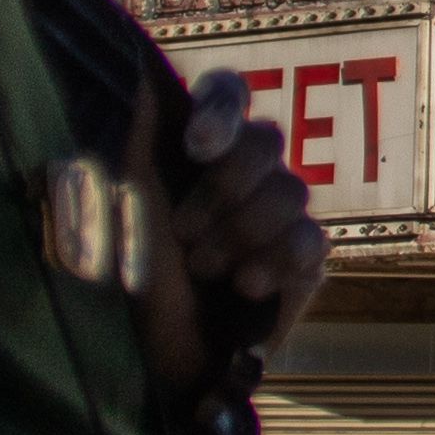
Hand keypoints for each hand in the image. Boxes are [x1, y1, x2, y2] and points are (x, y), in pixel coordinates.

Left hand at [120, 71, 329, 408]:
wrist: (155, 361)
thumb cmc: (134, 276)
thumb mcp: (123, 203)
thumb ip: (139, 136)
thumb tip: (143, 74)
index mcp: (200, 150)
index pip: (230, 93)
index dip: (222, 111)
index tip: (197, 147)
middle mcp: (246, 174)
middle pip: (266, 140)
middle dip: (224, 189)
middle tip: (184, 233)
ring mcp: (281, 217)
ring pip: (291, 191)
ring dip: (240, 234)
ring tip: (205, 269)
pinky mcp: (305, 261)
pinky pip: (310, 241)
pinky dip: (274, 262)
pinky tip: (244, 286)